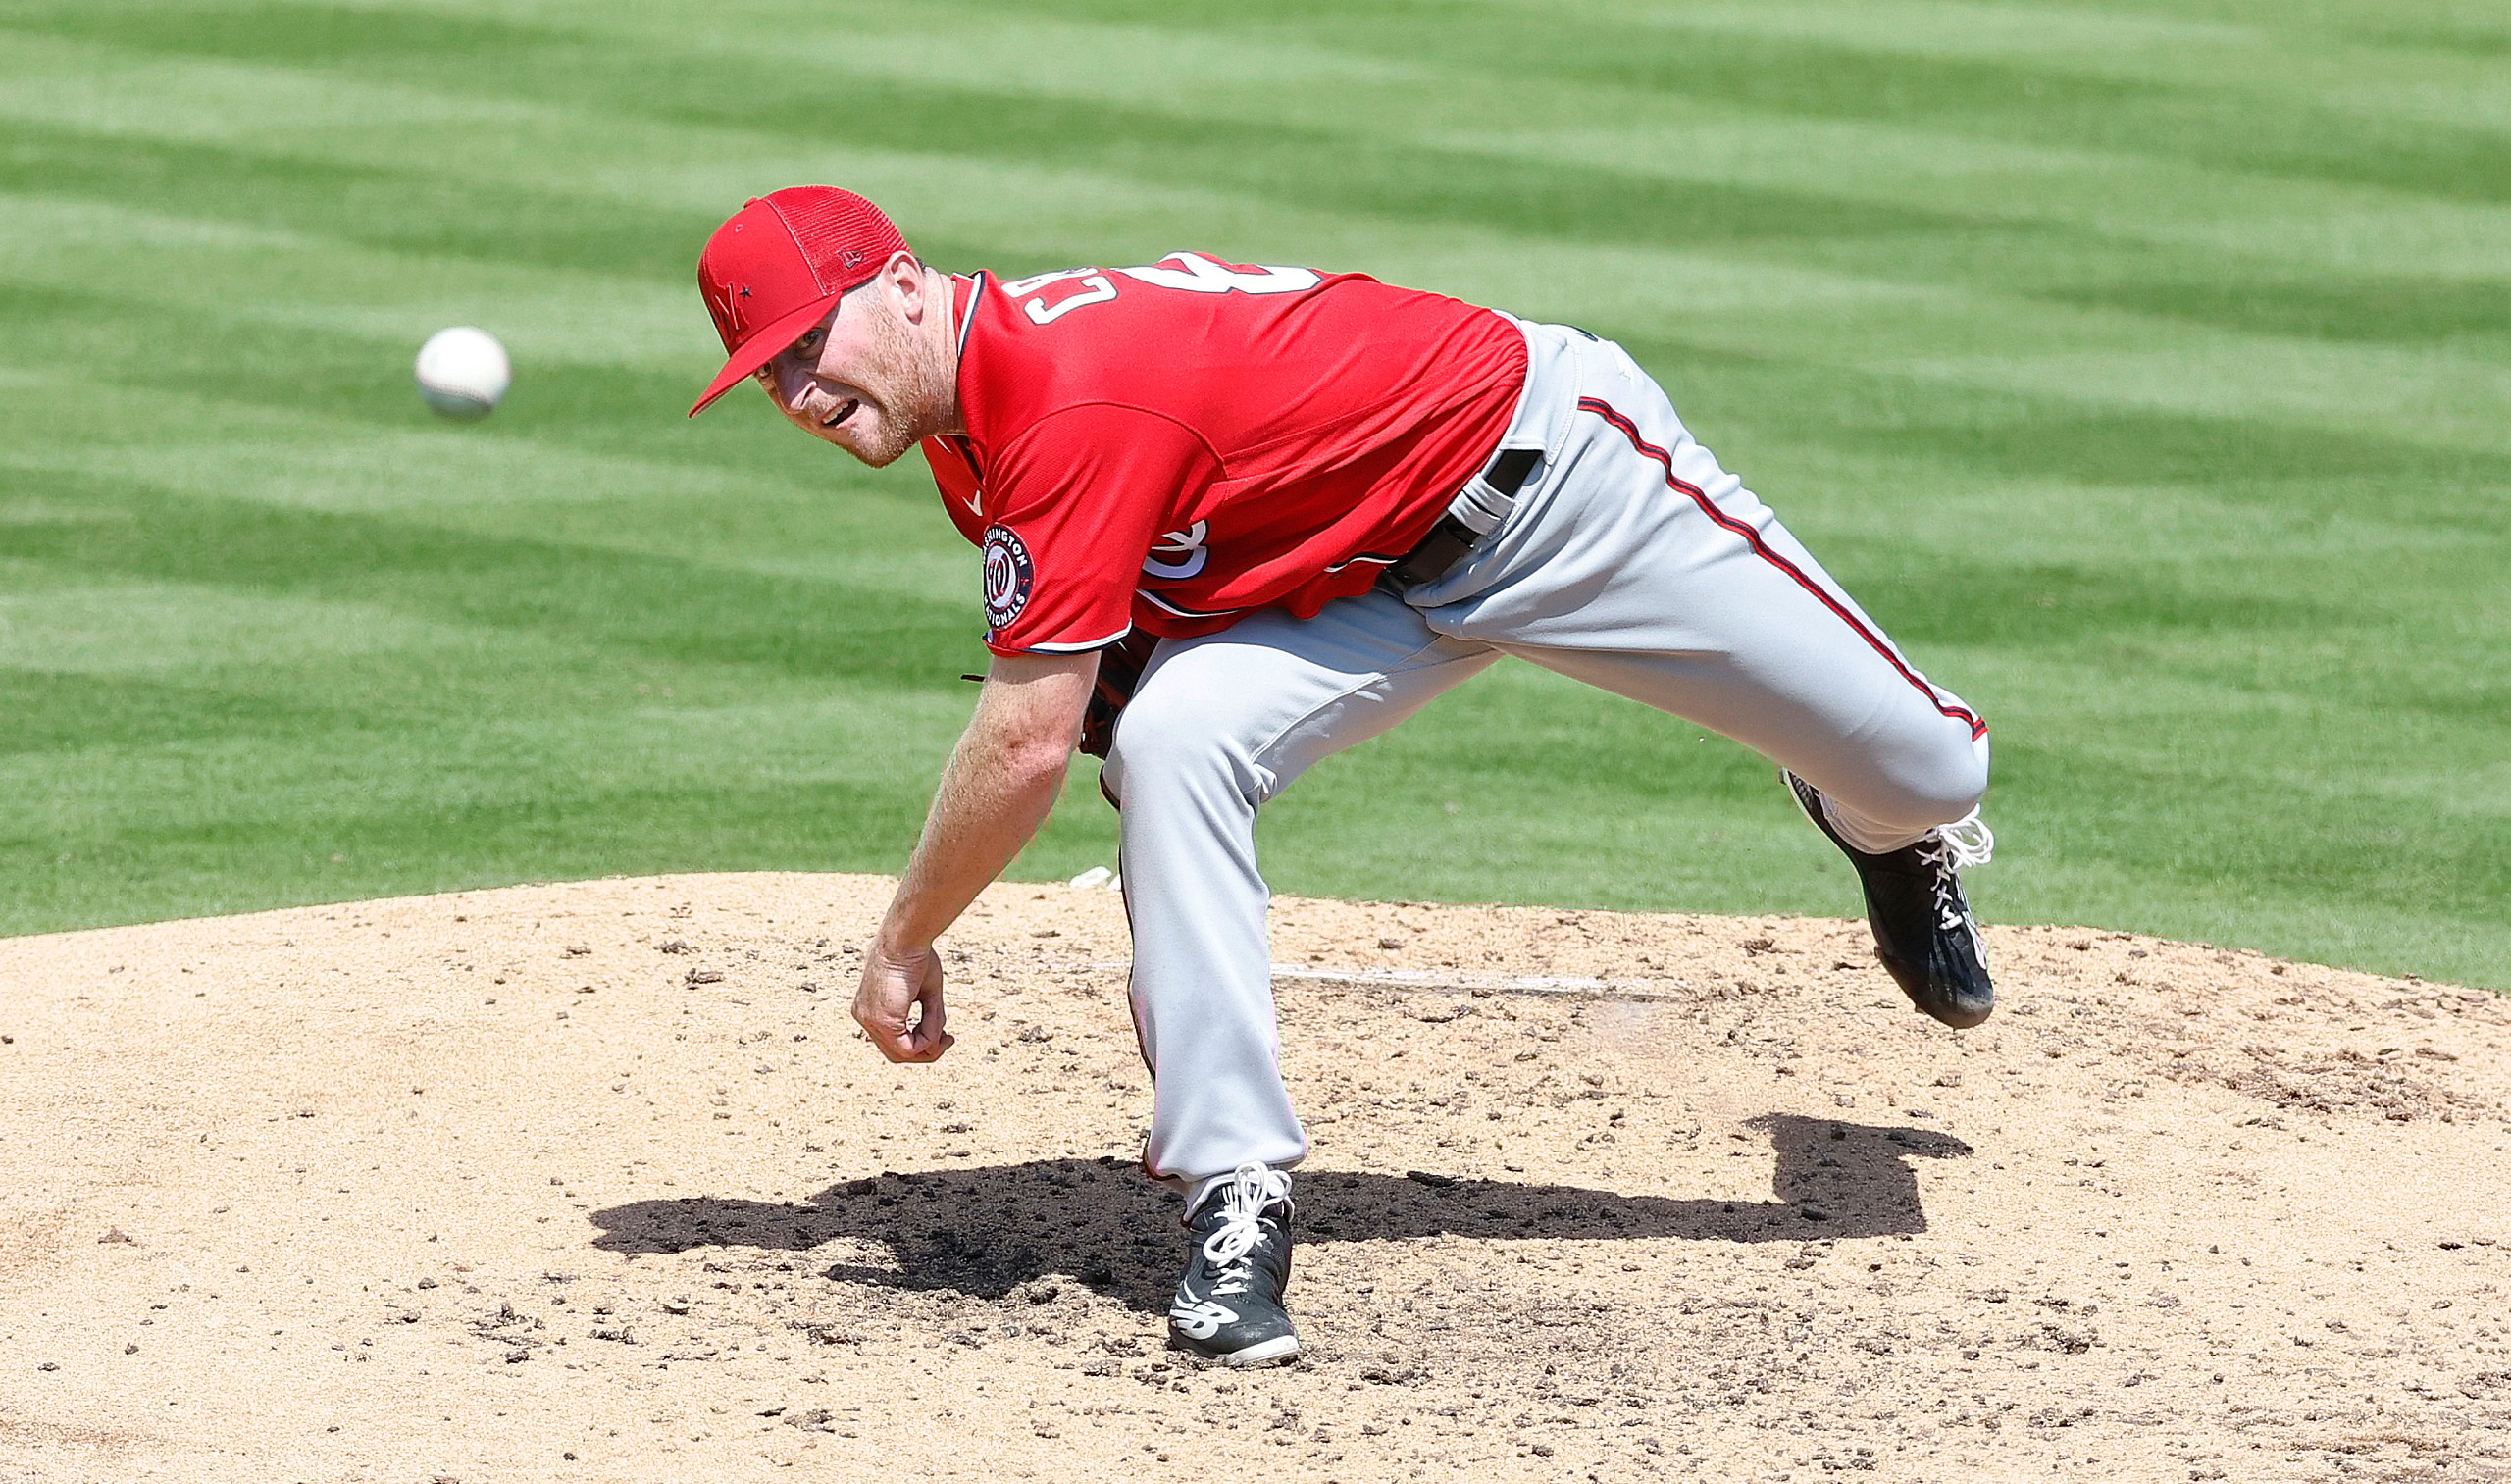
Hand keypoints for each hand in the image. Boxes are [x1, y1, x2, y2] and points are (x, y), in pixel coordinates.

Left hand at [853, 938, 953, 1062]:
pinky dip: (928, 1042)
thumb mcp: (926, 992)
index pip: (891, 1039)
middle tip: (949, 1039)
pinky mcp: (883, 1023)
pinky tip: (940, 1030)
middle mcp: (864, 1016)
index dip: (918, 1041)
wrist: (906, 939)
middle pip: (895, 1052)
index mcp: (868, 1006)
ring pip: (902, 1054)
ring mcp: (870, 1021)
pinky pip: (909, 1048)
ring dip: (929, 1049)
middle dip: (925, 1051)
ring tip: (948, 1037)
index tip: (943, 1033)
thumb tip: (937, 1042)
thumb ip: (927, 1018)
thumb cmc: (916, 955)